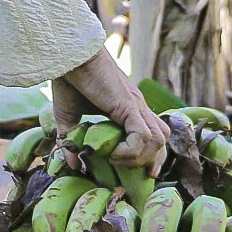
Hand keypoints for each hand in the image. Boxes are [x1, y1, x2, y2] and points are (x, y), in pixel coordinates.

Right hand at [53, 46, 168, 174]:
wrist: (69, 58)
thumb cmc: (70, 81)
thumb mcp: (68, 117)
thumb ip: (71, 140)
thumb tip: (72, 164)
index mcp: (129, 109)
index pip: (155, 136)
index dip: (153, 156)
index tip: (143, 173)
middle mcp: (139, 107)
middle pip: (162, 140)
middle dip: (149, 161)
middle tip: (126, 170)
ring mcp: (136, 105)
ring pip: (158, 140)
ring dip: (138, 157)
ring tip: (115, 159)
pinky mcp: (129, 105)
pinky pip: (142, 135)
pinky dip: (131, 150)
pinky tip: (112, 152)